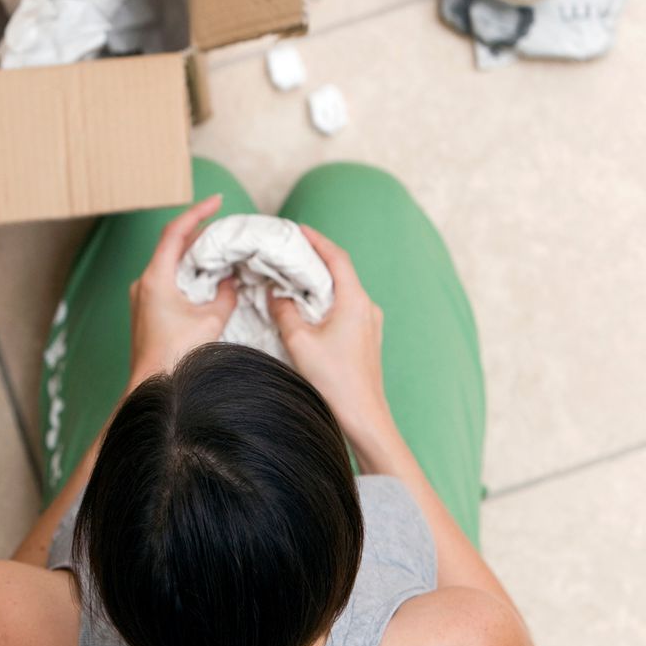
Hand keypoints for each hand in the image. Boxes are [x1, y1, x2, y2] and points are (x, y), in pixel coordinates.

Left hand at [128, 195, 237, 382]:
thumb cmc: (177, 355)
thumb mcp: (211, 320)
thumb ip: (225, 295)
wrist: (152, 386)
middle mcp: (144, 283)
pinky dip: (187, 273)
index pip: (176, 232)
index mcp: (155, 278)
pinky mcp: (146, 309)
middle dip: (199, 234)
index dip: (197, 212)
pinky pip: (167, 280)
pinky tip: (206, 279)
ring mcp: (142, 296)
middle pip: (172, 246)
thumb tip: (230, 281)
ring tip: (220, 251)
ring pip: (170, 264)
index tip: (218, 201)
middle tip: (225, 228)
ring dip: (194, 255)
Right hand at [268, 225, 397, 445]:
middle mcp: (367, 307)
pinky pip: (345, 309)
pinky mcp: (366, 339)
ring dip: (319, 283)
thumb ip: (285, 311)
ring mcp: (370, 323)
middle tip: (289, 252)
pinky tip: (307, 310)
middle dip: (314, 260)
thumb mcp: (299, 341)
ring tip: (294, 278)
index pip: (336, 257)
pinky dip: (325, 302)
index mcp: (354, 300)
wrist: (363, 416)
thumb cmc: (335, 380)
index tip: (297, 230)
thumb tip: (276, 293)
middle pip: (340, 272)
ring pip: (342, 292)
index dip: (316, 240)